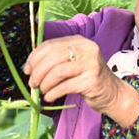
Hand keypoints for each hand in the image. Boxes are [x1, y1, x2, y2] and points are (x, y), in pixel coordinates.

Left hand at [22, 35, 138, 125]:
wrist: (112, 93)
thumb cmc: (87, 77)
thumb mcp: (73, 62)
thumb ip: (55, 60)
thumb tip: (29, 67)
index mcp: (78, 41)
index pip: (50, 44)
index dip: (35, 57)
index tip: (27, 69)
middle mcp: (86, 49)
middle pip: (53, 57)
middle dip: (38, 71)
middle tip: (32, 83)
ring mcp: (91, 64)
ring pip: (58, 72)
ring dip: (45, 83)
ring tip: (41, 91)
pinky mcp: (92, 80)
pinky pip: (65, 86)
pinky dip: (53, 93)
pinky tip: (49, 97)